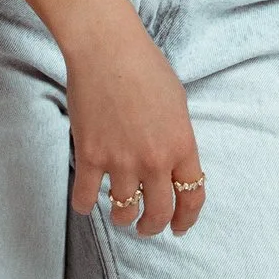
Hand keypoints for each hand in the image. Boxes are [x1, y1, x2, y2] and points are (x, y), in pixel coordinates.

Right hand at [66, 17, 206, 239]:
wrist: (107, 50)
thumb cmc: (145, 67)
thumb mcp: (178, 105)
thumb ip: (177, 139)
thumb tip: (173, 164)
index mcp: (182, 146)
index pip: (192, 197)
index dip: (186, 219)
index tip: (179, 227)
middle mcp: (155, 161)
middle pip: (159, 213)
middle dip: (153, 227)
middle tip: (146, 226)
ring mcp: (122, 161)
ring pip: (124, 212)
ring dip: (123, 218)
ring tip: (120, 212)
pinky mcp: (91, 157)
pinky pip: (86, 199)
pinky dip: (86, 205)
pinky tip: (87, 201)